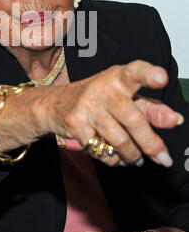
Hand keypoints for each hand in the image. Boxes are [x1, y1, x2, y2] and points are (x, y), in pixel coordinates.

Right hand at [46, 60, 182, 166]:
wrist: (55, 104)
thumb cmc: (98, 99)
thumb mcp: (124, 96)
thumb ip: (151, 108)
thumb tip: (175, 120)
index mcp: (118, 77)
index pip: (135, 72)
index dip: (149, 74)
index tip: (161, 77)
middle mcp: (103, 88)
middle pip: (134, 120)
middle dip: (151, 144)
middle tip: (164, 159)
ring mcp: (87, 106)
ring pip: (119, 141)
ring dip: (133, 156)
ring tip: (137, 159)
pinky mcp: (75, 124)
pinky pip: (102, 151)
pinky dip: (114, 160)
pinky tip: (117, 157)